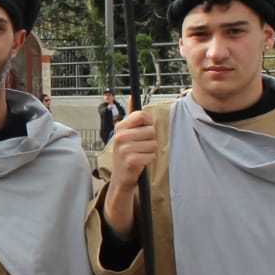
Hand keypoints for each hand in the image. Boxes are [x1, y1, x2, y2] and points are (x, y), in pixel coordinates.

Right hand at [101, 109, 157, 240]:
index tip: (144, 131)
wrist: (121, 178)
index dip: (148, 123)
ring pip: (154, 144)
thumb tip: (133, 96)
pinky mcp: (131, 160)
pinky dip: (149, 160)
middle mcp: (120, 136)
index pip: (143, 115)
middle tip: (140, 147)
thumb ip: (132, 117)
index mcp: (120, 127)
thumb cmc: (127, 154)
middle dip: (151, 140)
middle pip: (151, 131)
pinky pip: (152, 155)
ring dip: (151, 151)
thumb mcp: (125, 133)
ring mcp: (124, 149)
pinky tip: (140, 163)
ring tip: (140, 155)